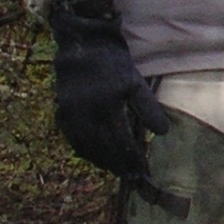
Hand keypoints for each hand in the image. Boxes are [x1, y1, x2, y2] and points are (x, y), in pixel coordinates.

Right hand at [48, 0, 168, 178]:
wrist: (81, 45)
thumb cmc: (113, 65)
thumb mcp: (135, 83)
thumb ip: (148, 109)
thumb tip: (162, 133)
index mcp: (107, 106)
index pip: (121, 142)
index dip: (132, 159)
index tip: (143, 172)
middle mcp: (85, 113)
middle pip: (103, 149)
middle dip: (119, 165)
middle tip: (132, 178)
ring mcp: (70, 114)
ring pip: (86, 148)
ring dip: (102, 162)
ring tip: (117, 171)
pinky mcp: (61, 112)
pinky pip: (73, 139)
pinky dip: (85, 151)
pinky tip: (96, 157)